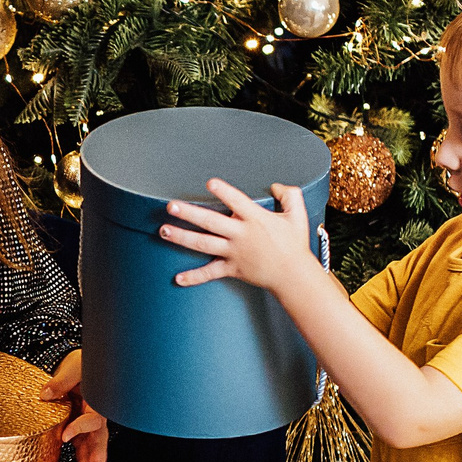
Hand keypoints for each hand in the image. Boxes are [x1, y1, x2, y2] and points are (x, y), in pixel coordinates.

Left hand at [40, 349, 109, 461]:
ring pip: (92, 448)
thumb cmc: (82, 363)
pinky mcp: (80, 427)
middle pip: (98, 441)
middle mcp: (95, 414)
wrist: (82, 364)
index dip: (79, 428)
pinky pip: (83, 447)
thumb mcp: (73, 368)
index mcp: (97, 400)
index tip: (64, 436)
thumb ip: (60, 382)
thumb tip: (45, 395)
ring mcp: (88, 423)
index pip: (91, 419)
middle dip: (97, 461)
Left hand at [159, 179, 325, 293]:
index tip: (210, 183)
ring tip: (164, 230)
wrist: (294, 276)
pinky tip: (178, 278)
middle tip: (171, 206)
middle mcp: (241, 235)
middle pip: (210, 222)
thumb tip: (276, 185)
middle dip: (189, 213)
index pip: (237, 202)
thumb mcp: (297, 215)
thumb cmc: (295, 246)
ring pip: (203, 244)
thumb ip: (289, 195)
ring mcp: (234, 253)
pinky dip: (194, 277)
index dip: (223, 192)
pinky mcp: (232, 268)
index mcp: (255, 219)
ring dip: (182, 237)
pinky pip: (210, 273)